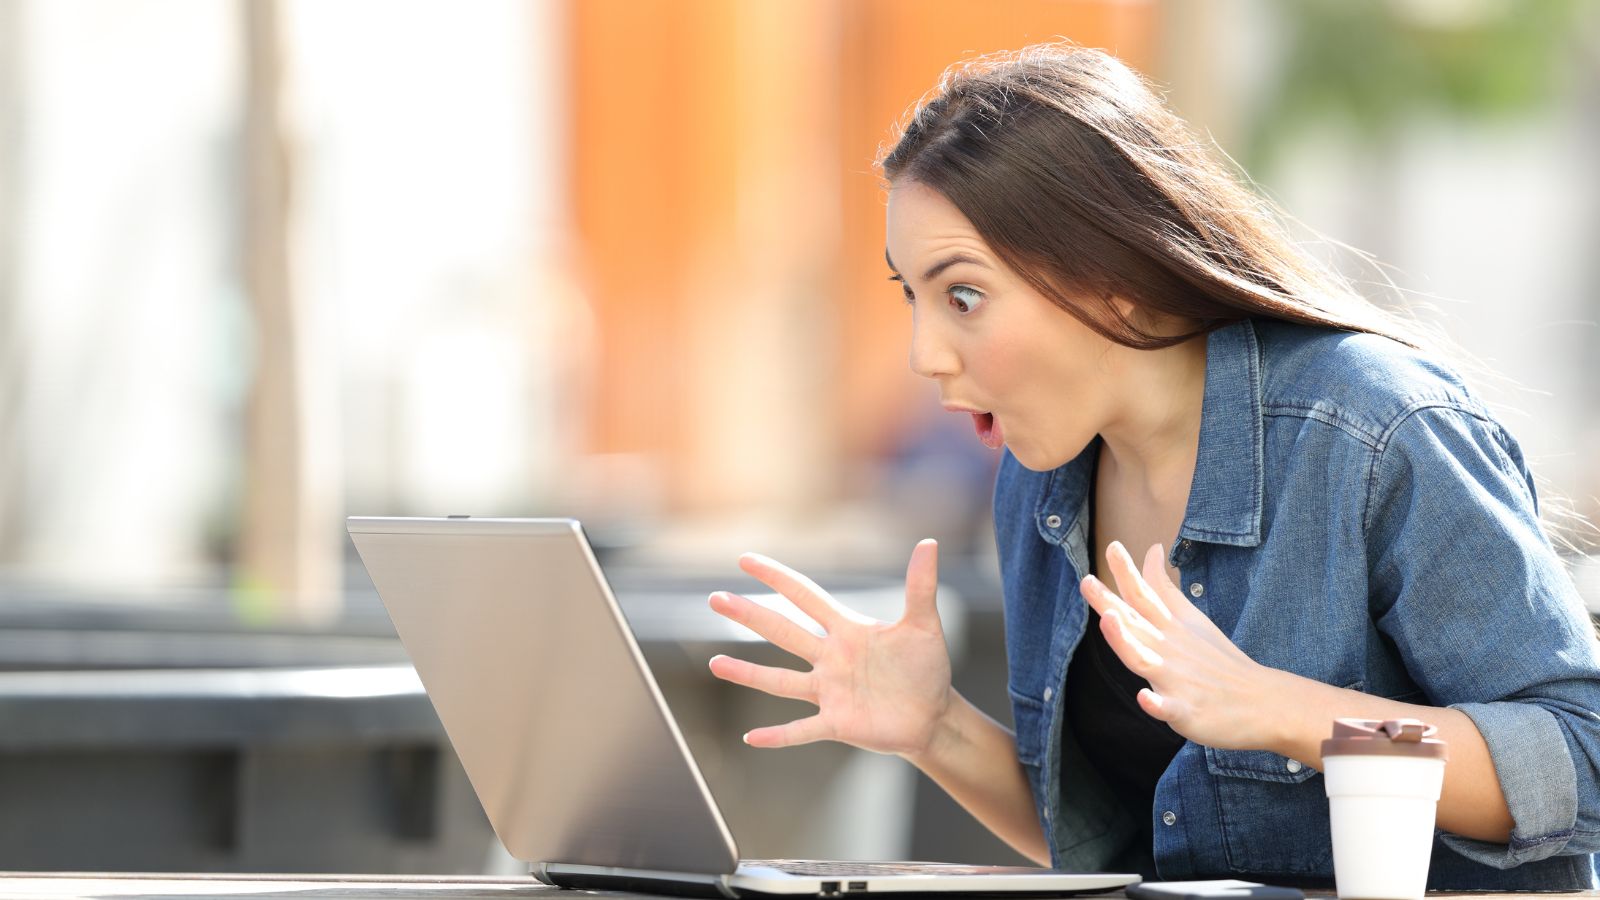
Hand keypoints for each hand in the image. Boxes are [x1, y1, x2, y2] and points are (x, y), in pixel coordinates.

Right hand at [707, 539, 953, 756]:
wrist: (933, 716)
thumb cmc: (926, 668)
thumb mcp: (924, 625)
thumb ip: (920, 586)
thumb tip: (928, 543)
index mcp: (847, 630)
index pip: (805, 596)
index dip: (776, 577)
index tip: (745, 560)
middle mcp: (830, 658)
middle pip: (783, 631)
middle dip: (749, 615)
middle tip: (716, 599)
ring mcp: (829, 691)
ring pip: (781, 681)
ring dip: (748, 673)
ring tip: (715, 664)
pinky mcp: (837, 723)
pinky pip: (802, 730)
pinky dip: (778, 736)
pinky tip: (752, 738)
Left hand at [1080, 541, 1276, 750]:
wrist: (1263, 703)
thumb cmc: (1220, 660)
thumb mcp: (1191, 619)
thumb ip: (1163, 588)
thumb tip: (1152, 549)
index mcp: (1170, 629)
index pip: (1144, 597)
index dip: (1126, 573)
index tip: (1112, 546)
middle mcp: (1170, 650)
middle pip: (1134, 623)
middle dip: (1109, 603)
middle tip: (1086, 581)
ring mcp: (1178, 681)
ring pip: (1144, 661)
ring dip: (1125, 642)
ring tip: (1110, 622)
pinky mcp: (1188, 712)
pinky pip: (1169, 709)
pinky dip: (1157, 704)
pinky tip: (1144, 697)